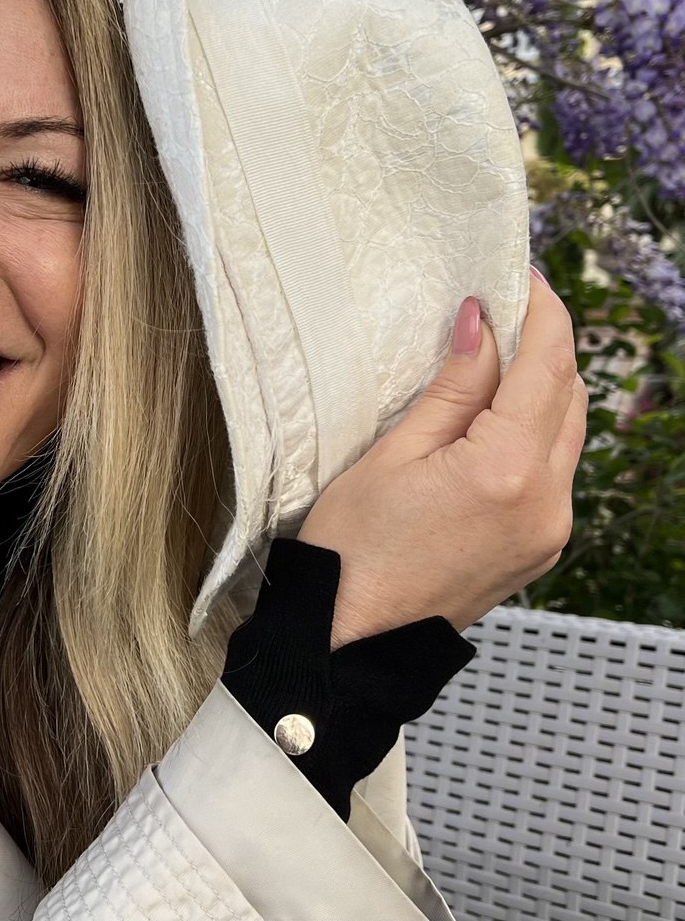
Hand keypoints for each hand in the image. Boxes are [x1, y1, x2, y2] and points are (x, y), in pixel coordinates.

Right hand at [298, 270, 587, 648]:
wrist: (351, 642)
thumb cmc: (352, 552)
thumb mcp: (392, 455)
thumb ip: (451, 388)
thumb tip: (482, 324)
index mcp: (506, 472)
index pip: (547, 367)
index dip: (543, 313)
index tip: (526, 278)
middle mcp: (546, 502)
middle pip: (570, 397)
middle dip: (545, 347)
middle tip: (503, 310)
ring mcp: (550, 531)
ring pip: (567, 434)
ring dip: (543, 389)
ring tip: (495, 359)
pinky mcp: (540, 548)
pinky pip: (554, 472)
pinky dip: (535, 433)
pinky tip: (495, 420)